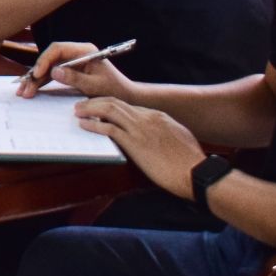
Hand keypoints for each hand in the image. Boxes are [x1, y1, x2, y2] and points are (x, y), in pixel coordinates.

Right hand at [18, 41, 133, 100]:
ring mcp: (72, 62)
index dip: (44, 60)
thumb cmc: (115, 89)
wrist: (126, 96)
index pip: (58, 49)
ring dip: (36, 80)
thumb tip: (54, 72)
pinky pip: (52, 75)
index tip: (38, 74)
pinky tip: (32, 90)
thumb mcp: (95, 86)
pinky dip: (42, 83)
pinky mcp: (70, 71)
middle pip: (49, 59)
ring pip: (48, 67)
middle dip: (36, 73)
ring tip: (24, 92)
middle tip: (25, 87)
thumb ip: (75, 78)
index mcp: (84, 51)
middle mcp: (76, 53)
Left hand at [73, 97, 203, 198]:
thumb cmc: (191, 163)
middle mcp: (148, 117)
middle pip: (115, 102)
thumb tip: (155, 136)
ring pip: (109, 109)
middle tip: (82, 105)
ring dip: (90, 108)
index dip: (110, 105)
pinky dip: (93, 124)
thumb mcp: (179, 138)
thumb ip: (165, 132)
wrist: (197, 173)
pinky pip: (108, 128)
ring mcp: (140, 128)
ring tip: (78, 111)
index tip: (99, 108)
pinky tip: (84, 125)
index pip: (128, 105)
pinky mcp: (135, 142)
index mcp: (158, 116)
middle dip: (95, 102)